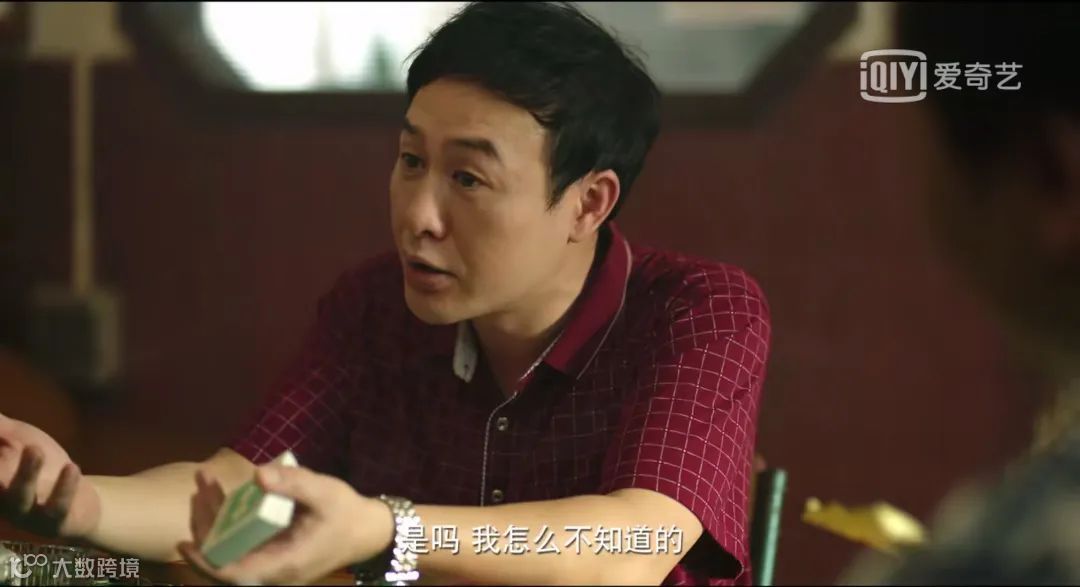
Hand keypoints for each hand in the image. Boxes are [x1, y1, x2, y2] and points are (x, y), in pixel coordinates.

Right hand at [0, 412, 100, 537]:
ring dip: (26, 473)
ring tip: (35, 449)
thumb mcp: (20, 440)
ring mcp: (26, 514)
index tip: (0, 439)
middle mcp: (1, 500)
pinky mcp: (53, 522)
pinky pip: (56, 508)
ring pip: (19, 497)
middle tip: (0, 443)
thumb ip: (0, 426)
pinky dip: (64, 488)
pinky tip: (72, 467)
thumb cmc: (44, 467)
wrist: (81, 501)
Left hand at [178, 463, 393, 584]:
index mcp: (282, 563)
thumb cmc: (348, 514)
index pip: (233, 573)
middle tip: (200, 489)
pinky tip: (221, 492)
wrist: (368, 531)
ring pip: (229, 548)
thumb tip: (257, 474)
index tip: (186, 541)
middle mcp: (271, 568)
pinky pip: (240, 540)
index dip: (206, 561)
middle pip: (224, 558)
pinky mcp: (270, 551)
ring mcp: (270, 561)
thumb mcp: (325, 493)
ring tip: (205, 482)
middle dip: (205, 525)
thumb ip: (294, 483)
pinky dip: (227, 518)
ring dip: (213, 519)